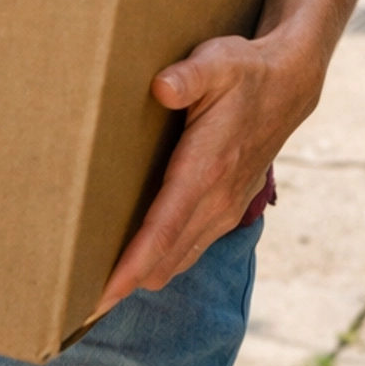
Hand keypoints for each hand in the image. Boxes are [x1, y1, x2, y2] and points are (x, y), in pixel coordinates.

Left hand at [91, 23, 326, 316]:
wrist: (290, 87)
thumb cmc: (246, 73)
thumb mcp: (218, 61)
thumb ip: (190, 76)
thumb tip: (161, 87)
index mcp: (207, 170)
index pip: (164, 231)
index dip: (131, 267)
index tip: (100, 296)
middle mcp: (217, 200)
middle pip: (165, 259)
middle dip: (124, 283)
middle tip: (74, 304)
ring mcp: (225, 210)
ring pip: (178, 260)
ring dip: (143, 276)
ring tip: (97, 291)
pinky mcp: (227, 212)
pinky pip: (190, 250)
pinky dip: (163, 263)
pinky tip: (137, 264)